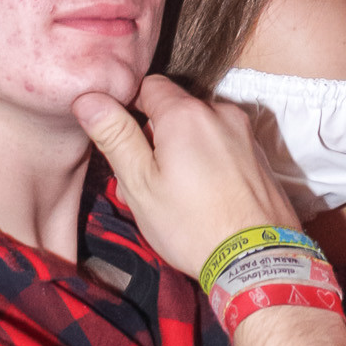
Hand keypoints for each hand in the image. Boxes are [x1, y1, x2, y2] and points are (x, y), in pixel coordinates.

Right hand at [73, 74, 298, 280]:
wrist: (256, 258)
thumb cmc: (192, 224)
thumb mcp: (140, 184)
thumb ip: (115, 135)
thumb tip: (88, 98)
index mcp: (186, 113)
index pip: (149, 86)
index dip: (129, 111)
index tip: (124, 145)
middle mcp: (220, 112)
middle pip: (175, 110)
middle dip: (154, 138)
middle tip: (142, 183)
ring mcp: (243, 132)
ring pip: (198, 129)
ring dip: (180, 151)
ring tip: (170, 196)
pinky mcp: (257, 153)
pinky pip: (221, 144)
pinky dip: (205, 160)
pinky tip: (199, 197)